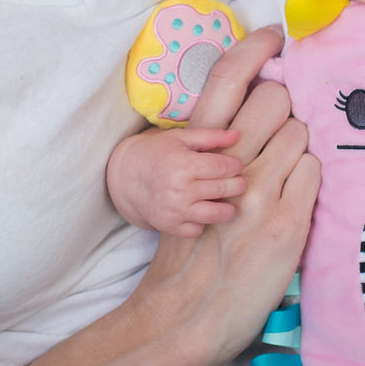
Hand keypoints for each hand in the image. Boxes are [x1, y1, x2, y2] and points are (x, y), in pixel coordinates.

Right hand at [107, 126, 244, 236]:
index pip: (224, 167)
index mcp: (183, 164)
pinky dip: (203, 222)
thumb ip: (210, 136)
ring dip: (228, 208)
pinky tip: (201, 210)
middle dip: (238, 184)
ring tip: (225, 199)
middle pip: (224, 189)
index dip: (235, 165)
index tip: (235, 165)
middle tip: (238, 181)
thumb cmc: (158, 153)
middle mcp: (179, 190)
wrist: (126, 177)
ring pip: (217, 214)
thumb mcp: (181, 138)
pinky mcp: (170, 226)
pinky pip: (198, 230)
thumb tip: (237, 136)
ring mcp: (174, 211)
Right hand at [132, 27, 321, 365]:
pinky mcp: (286, 220)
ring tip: (285, 174)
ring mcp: (258, 191)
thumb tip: (254, 116)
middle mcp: (226, 164)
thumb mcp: (191, 188)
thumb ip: (217, 150)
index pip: (227, 78)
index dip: (254, 47)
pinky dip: (309, 178)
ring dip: (298, 147)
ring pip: (300, 132)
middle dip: (283, 110)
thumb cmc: (191, 248)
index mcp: (195, 151)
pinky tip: (295, 196)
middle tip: (277, 136)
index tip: (274, 35)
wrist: (187, 312)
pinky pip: (314, 170)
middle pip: (275, 96)